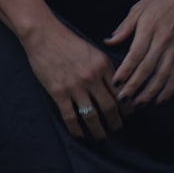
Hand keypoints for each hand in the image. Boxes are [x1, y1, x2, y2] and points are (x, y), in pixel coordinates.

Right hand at [21, 20, 122, 139]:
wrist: (44, 36)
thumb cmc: (70, 42)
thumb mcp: (94, 51)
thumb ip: (105, 69)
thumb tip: (118, 87)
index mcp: (104, 65)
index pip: (121, 91)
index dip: (127, 106)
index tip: (129, 114)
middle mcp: (92, 77)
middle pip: (110, 106)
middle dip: (116, 121)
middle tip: (118, 129)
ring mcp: (75, 86)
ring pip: (92, 115)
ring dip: (98, 129)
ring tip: (102, 136)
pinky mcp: (58, 92)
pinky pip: (70, 117)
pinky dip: (76, 129)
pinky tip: (80, 135)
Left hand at [106, 0, 173, 107]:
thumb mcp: (139, 8)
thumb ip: (124, 27)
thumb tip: (108, 41)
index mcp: (150, 28)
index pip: (136, 55)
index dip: (125, 71)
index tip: (115, 83)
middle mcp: (164, 40)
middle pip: (148, 68)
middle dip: (134, 86)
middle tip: (123, 100)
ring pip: (163, 75)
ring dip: (151, 92)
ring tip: (139, 104)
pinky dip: (170, 89)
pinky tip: (161, 99)